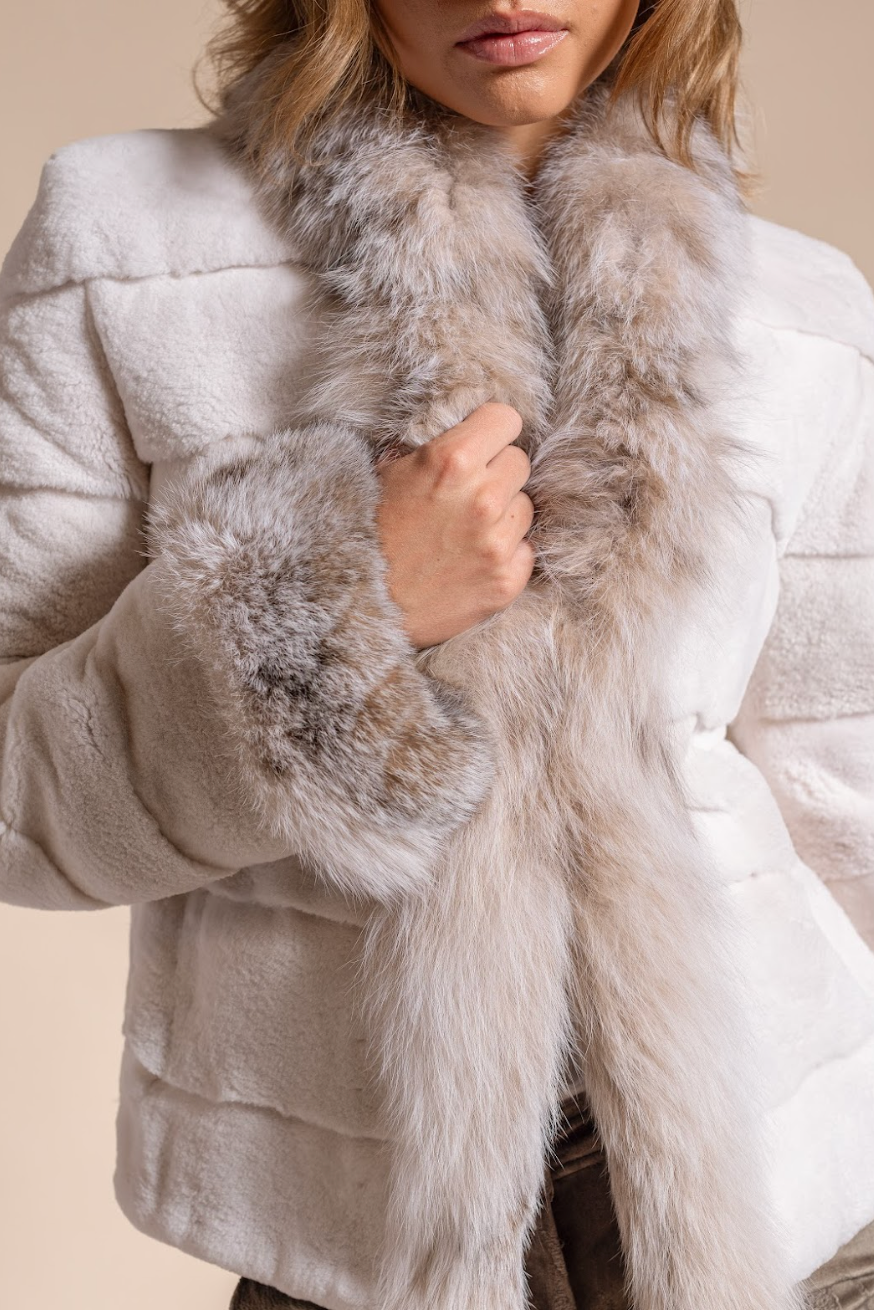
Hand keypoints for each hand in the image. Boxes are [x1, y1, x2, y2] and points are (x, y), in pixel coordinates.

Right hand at [375, 403, 534, 648]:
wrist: (356, 604)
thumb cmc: (366, 534)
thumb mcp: (387, 473)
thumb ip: (434, 449)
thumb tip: (466, 431)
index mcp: (452, 461)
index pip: (506, 420)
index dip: (491, 432)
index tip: (482, 444)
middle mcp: (482, 498)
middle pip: (519, 463)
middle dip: (496, 473)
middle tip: (465, 494)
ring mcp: (497, 543)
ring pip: (524, 507)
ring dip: (502, 515)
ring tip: (463, 531)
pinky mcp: (506, 582)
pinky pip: (525, 550)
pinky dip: (505, 554)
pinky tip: (471, 560)